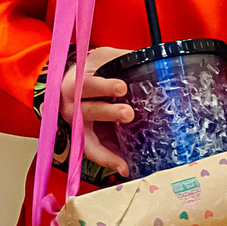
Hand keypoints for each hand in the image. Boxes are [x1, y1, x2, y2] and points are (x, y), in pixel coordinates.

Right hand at [58, 46, 133, 177]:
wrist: (72, 81)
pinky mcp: (84, 137)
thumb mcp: (104, 58)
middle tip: (128, 113)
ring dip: (107, 149)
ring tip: (125, 160)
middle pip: (87, 111)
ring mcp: (76, 124)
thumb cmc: (92, 70)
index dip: (103, 86)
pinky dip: (108, 161)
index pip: (86, 84)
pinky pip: (93, 152)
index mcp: (76, 82)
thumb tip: (156, 60)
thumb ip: (124, 59)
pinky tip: (124, 168)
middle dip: (109, 112)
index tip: (122, 87)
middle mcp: (71, 105)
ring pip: (88, 138)